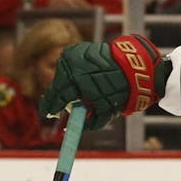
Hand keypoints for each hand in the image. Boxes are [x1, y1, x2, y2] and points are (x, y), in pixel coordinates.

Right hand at [37, 35, 160, 128]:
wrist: (132, 65)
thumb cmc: (121, 88)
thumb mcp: (105, 109)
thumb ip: (88, 121)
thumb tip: (69, 131)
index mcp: (76, 79)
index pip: (58, 96)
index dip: (52, 107)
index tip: (47, 113)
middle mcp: (71, 64)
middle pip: (57, 85)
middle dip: (55, 98)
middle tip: (53, 108)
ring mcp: (73, 54)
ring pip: (62, 75)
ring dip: (64, 86)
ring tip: (70, 96)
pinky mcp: (77, 49)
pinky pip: (69, 66)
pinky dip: (71, 75)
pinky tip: (76, 82)